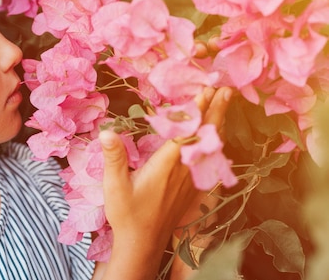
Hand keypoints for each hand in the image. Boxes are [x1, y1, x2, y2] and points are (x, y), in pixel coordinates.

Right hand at [96, 86, 231, 279]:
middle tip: (225, 88)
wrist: (142, 242)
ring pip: (210, 146)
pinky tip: (219, 134)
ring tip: (224, 102)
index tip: (205, 90)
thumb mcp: (114, 186)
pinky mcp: (193, 186)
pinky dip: (216, 141)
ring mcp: (191, 179)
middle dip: (215, 110)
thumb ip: (114, 158)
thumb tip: (107, 132)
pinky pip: (210, 159)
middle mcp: (183, 171)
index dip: (196, 111)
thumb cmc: (127, 214)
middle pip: (204, 136)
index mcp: (166, 166)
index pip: (185, 133)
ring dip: (218, 122)